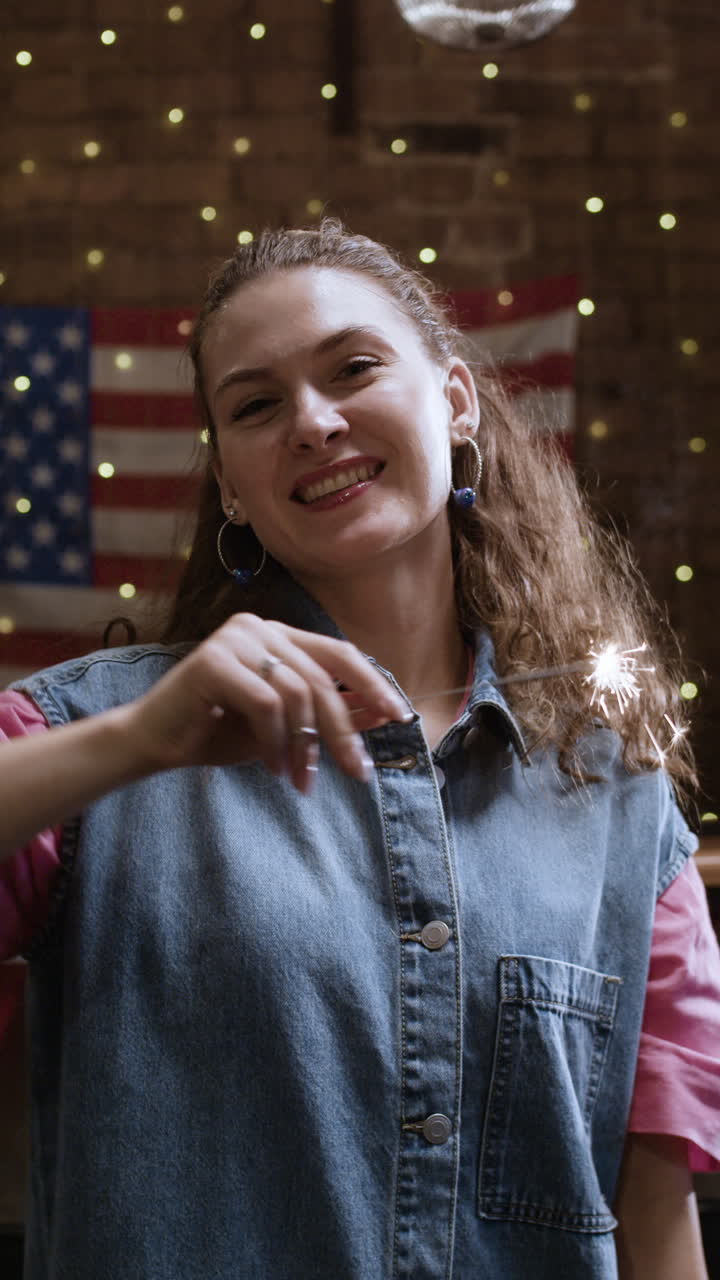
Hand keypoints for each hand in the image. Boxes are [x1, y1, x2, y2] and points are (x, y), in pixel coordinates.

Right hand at [121, 613, 410, 792]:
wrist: (154, 742)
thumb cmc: (219, 733)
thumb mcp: (287, 729)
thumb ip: (332, 715)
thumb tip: (384, 713)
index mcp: (278, 635)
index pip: (338, 653)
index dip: (373, 683)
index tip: (400, 716)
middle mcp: (258, 628)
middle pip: (322, 678)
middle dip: (343, 730)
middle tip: (358, 772)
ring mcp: (233, 639)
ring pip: (297, 693)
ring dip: (303, 746)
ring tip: (298, 779)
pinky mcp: (212, 661)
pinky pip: (266, 705)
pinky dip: (274, 742)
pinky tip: (269, 766)